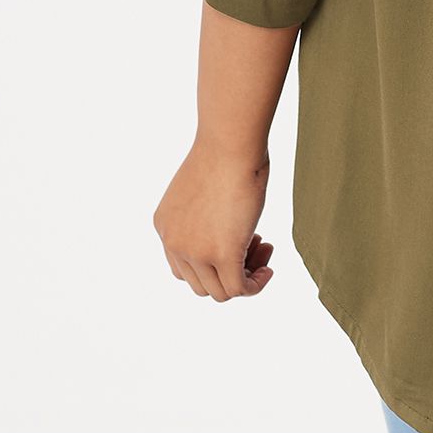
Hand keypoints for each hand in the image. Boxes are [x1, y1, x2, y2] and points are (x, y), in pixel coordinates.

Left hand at [153, 142, 276, 300]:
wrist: (231, 142)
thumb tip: (228, 226)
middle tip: (256, 242)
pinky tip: (268, 270)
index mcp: (164, 225)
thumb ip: (207, 214)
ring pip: (219, 291)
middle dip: (230, 269)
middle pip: (200, 283)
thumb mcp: (205, 188)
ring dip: (245, 276)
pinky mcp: (222, 255)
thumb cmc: (227, 150)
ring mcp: (195, 252)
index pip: (183, 266)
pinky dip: (255, 285)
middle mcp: (173, 243)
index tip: (238, 236)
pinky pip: (238, 289)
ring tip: (264, 248)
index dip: (213, 260)